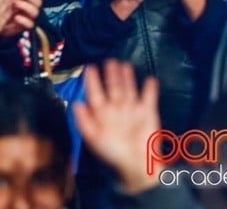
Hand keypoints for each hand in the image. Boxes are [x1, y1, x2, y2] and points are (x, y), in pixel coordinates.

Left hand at [0, 0, 44, 36]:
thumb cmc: (3, 4)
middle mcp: (32, 7)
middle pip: (38, 2)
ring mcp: (29, 17)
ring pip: (35, 12)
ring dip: (26, 6)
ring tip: (15, 3)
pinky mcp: (25, 26)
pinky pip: (30, 24)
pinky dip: (24, 20)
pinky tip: (16, 17)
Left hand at [73, 60, 160, 194]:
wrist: (137, 165)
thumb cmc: (113, 154)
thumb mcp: (93, 138)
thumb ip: (84, 121)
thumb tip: (76, 103)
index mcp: (102, 113)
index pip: (96, 92)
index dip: (93, 80)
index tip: (90, 67)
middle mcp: (116, 109)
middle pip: (113, 87)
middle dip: (111, 74)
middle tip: (109, 61)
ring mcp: (132, 110)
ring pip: (128, 88)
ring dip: (126, 77)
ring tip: (124, 65)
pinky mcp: (148, 113)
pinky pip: (149, 98)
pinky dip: (149, 89)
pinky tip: (150, 79)